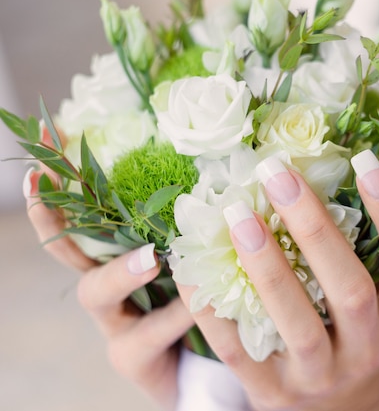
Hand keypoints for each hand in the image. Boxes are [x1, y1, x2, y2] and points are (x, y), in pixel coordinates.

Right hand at [24, 167, 194, 409]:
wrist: (200, 365)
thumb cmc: (195, 301)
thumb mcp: (190, 258)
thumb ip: (191, 227)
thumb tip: (211, 171)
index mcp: (115, 255)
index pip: (82, 211)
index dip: (63, 178)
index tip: (48, 136)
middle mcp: (104, 286)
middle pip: (67, 249)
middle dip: (52, 215)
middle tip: (46, 181)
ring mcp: (112, 323)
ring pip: (95, 293)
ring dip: (121, 271)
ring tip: (152, 258)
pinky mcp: (131, 357)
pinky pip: (149, 333)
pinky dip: (176, 314)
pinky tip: (198, 302)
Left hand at [177, 151, 378, 410]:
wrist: (335, 406)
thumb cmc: (360, 330)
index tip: (367, 159)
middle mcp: (367, 346)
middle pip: (350, 290)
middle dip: (315, 228)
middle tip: (276, 173)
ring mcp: (320, 374)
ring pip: (299, 324)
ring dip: (268, 267)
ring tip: (236, 214)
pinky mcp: (274, 392)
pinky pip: (241, 354)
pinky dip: (215, 313)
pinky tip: (192, 270)